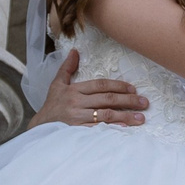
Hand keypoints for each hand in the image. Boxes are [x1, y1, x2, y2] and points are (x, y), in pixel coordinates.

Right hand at [27, 49, 150, 128]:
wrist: (39, 128)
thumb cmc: (51, 106)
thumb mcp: (57, 85)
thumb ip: (67, 68)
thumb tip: (75, 51)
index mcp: (74, 90)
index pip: (100, 85)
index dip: (118, 86)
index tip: (133, 89)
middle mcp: (77, 103)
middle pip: (106, 100)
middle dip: (128, 100)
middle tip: (144, 102)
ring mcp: (78, 119)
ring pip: (105, 115)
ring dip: (125, 116)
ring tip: (141, 118)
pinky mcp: (78, 132)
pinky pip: (98, 130)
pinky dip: (112, 129)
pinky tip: (125, 130)